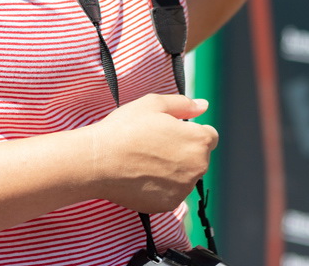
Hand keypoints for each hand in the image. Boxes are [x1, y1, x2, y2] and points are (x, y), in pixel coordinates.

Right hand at [88, 94, 217, 213]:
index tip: (170, 132)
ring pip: (185, 176)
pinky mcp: (169, 204)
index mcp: (199, 140)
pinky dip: (161, 187)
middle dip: (183, 151)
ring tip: (146, 160)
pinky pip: (171, 193)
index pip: (209, 136)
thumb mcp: (154, 104)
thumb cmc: (126, 128)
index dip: (190, 132)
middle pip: (198, 157)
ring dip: (173, 170)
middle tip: (154, 145)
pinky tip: (142, 176)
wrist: (99, 160)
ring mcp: (184, 188)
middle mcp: (198, 167)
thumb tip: (204, 105)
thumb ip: (184, 104)